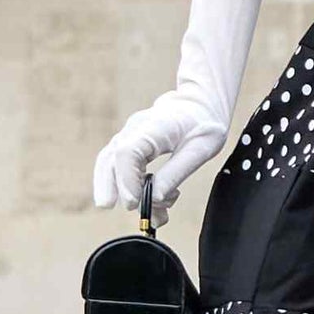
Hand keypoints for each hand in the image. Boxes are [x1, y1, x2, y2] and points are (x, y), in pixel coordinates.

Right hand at [92, 91, 226, 226]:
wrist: (201, 103)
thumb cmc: (204, 122)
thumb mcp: (200, 149)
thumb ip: (175, 174)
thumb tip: (155, 199)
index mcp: (155, 126)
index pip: (127, 152)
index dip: (126, 179)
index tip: (133, 202)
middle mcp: (136, 128)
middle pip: (110, 158)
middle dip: (110, 187)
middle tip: (124, 208)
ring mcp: (129, 134)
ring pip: (109, 162)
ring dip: (114, 189)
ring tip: (138, 210)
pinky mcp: (130, 144)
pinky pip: (118, 165)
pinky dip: (125, 185)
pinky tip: (142, 201)